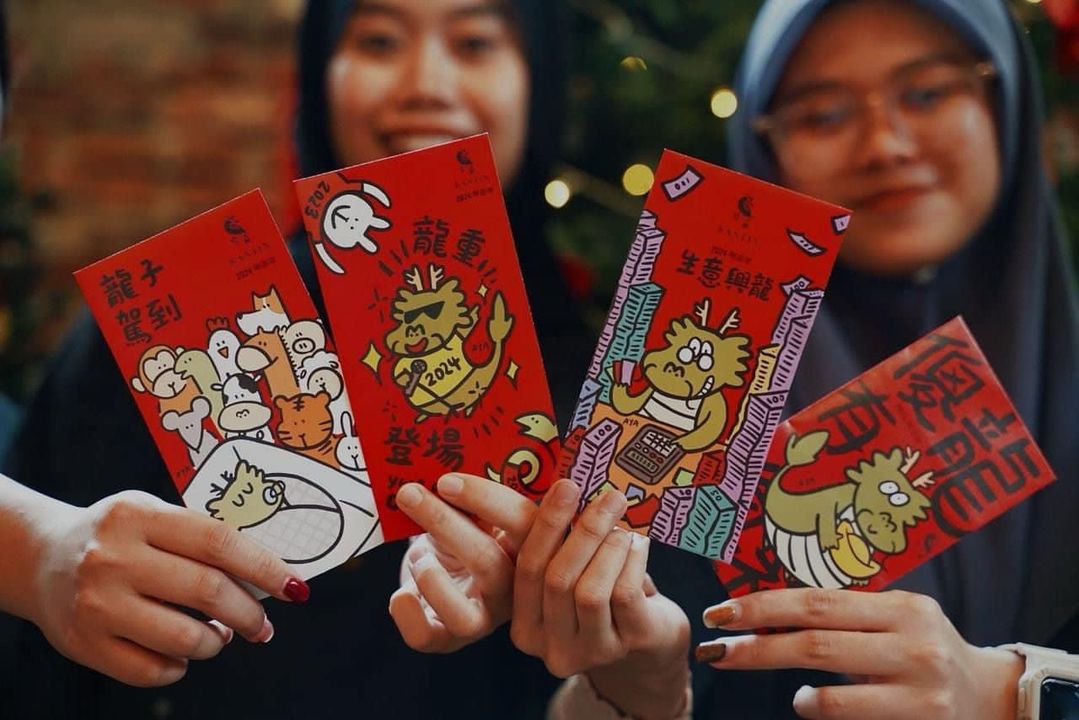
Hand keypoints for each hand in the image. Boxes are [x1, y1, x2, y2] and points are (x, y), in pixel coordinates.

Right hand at [32, 490, 305, 686]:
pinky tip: (182, 652)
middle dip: (250, 614)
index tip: (294, 587)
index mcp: (138, 515)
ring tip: (221, 635)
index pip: (218, 542)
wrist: (42, 557)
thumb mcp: (153, 513)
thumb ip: (201, 536)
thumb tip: (268, 573)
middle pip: (207, 591)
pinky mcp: (84, 644)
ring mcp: (96, 604)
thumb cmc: (119, 534)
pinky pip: (152, 670)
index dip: (264, 567)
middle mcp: (114, 558)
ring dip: (217, 642)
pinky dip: (180, 666)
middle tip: (264, 625)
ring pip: (184, 638)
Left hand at [389, 473, 535, 652]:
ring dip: (431, 579)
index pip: (523, 522)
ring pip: (465, 616)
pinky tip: (400, 594)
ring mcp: (482, 617)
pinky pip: (429, 637)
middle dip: (445, 525)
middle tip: (410, 493)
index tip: (447, 480)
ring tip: (418, 556)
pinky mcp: (449, 637)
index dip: (487, 500)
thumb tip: (440, 465)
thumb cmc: (462, 533)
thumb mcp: (471, 512)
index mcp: (527, 546)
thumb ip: (467, 497)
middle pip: (490, 564)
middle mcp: (512, 588)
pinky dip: (408, 614)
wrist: (445, 574)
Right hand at [512, 480, 689, 718]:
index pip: (527, 569)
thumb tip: (561, 490)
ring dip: (609, 548)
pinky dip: (633, 562)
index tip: (566, 486)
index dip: (546, 526)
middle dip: (584, 531)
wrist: (650, 640)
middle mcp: (552, 647)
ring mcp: (591, 653)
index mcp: (526, 626)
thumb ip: (555, 544)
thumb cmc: (602, 594)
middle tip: (609, 497)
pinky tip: (639, 546)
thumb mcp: (570, 574)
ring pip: (590, 591)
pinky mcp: (629, 646)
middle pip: (558, 580)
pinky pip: (624, 596)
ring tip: (624, 528)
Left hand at [697, 589, 1022, 719]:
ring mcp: (920, 687)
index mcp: (902, 606)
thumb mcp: (892, 620)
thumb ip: (842, 615)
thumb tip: (762, 613)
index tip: (720, 612)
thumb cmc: (923, 650)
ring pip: (831, 688)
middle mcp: (913, 642)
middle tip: (714, 649)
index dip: (763, 606)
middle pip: (815, 639)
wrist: (990, 698)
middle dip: (756, 644)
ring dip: (789, 685)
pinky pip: (851, 717)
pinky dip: (819, 708)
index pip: (817, 601)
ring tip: (784, 686)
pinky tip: (809, 702)